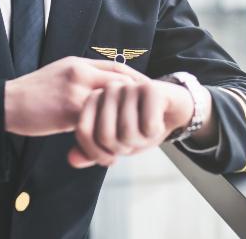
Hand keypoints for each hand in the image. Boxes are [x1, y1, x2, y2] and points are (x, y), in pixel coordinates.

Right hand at [4, 56, 143, 136]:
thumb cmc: (32, 93)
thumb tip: (103, 90)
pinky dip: (105, 135)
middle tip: (147, 116)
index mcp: (79, 63)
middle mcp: (80, 73)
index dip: (135, 80)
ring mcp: (75, 90)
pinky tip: (109, 147)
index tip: (147, 92)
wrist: (6, 103)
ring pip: (111, 103)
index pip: (117, 67)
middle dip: (136, 100)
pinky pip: (95, 123)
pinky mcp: (68, 110)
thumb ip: (82, 79)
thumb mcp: (60, 74)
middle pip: (121, 82)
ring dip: (123, 120)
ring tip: (133, 135)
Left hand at [66, 78, 193, 168]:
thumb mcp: (115, 143)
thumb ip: (93, 152)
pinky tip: (158, 120)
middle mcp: (108, 89)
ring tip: (147, 129)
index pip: (83, 132)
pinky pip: (147, 125)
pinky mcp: (150, 88)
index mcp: (94, 99)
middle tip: (134, 139)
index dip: (97, 153)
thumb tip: (72, 160)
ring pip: (127, 132)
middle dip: (123, 148)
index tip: (111, 157)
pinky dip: (154, 131)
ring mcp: (128, 86)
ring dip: (141, 140)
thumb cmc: (140, 125)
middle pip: (105, 135)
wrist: (172, 109)